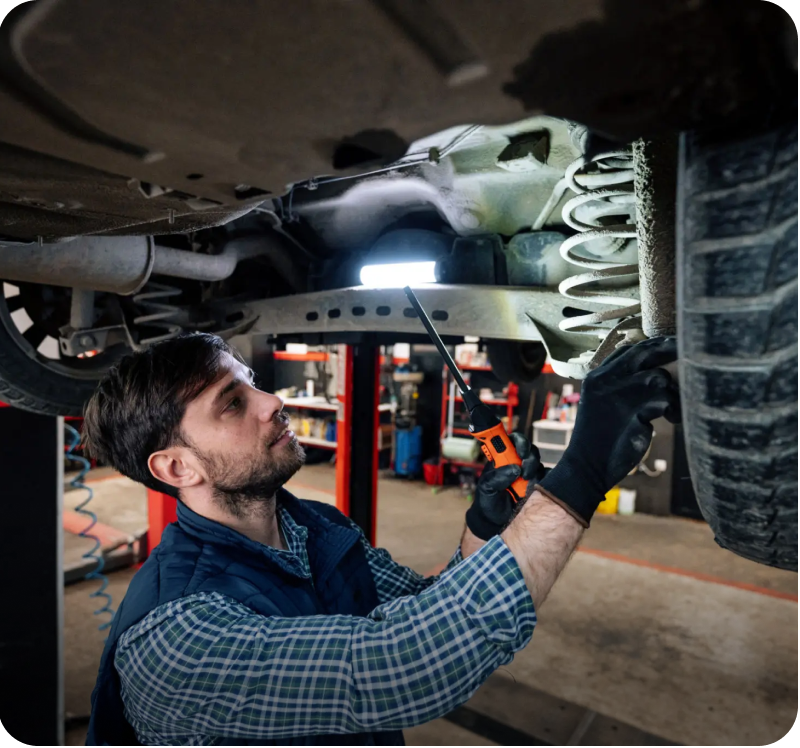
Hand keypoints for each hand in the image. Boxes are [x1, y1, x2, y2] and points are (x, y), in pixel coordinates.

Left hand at [466, 433, 545, 540]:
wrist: (495, 524)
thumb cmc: (488, 502)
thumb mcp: (486, 489)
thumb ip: (496, 477)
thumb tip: (514, 469)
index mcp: (503, 460)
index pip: (513, 442)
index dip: (519, 441)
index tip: (520, 450)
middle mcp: (518, 465)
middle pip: (530, 451)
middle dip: (530, 457)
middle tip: (525, 470)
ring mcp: (529, 476)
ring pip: (540, 465)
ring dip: (535, 472)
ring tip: (526, 485)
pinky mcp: (538, 488)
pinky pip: (547, 480)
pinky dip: (544, 483)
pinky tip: (534, 492)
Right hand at [538, 337, 679, 526]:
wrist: (588, 465)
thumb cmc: (599, 437)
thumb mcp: (602, 403)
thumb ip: (620, 385)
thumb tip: (652, 372)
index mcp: (597, 377)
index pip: (627, 351)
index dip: (651, 345)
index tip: (670, 346)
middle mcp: (607, 381)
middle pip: (644, 353)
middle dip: (669, 350)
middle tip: (688, 352)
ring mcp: (620, 395)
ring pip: (658, 378)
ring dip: (672, 391)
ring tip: (672, 409)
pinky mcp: (635, 413)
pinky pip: (666, 400)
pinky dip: (674, 409)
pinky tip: (672, 420)